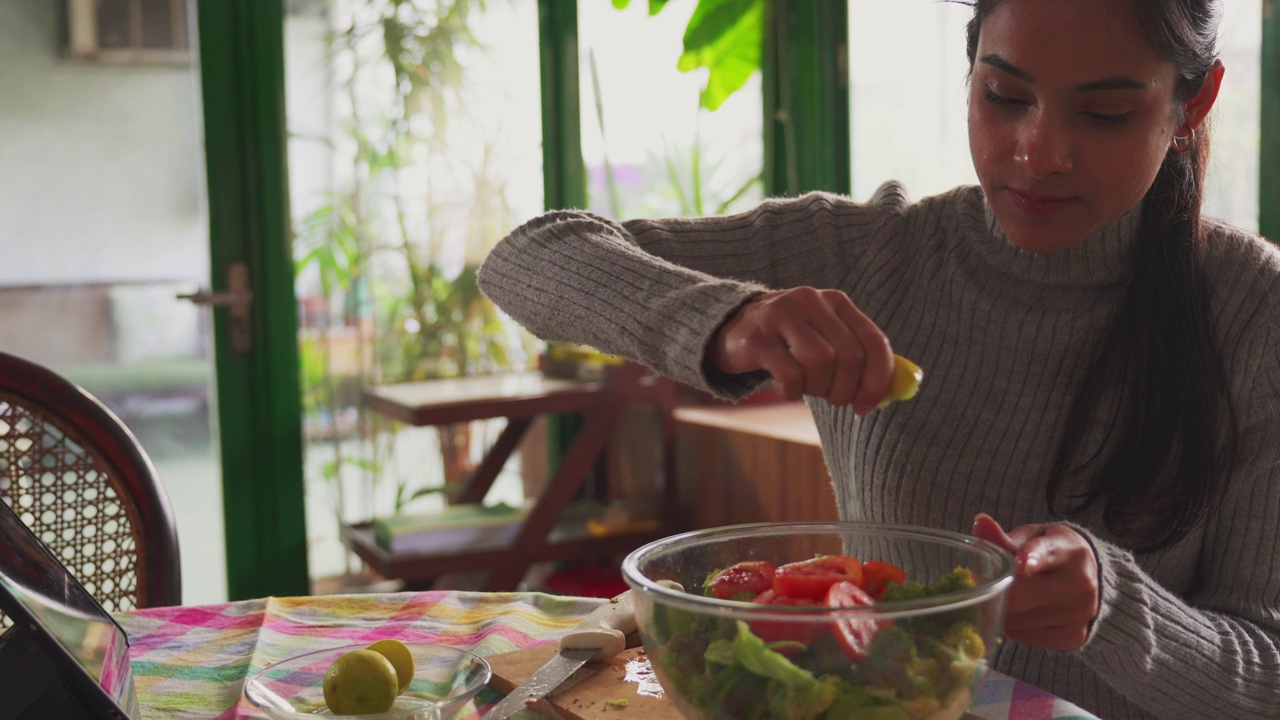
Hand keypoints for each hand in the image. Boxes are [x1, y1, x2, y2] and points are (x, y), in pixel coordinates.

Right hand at [707, 287, 893, 410]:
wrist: (728, 330)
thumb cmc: (786, 343)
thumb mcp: (823, 340)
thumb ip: (857, 358)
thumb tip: (889, 392)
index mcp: (834, 301)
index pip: (873, 340)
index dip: (878, 379)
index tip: (867, 404)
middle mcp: (810, 300)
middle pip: (848, 356)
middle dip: (845, 389)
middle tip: (834, 400)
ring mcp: (780, 315)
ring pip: (820, 364)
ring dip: (817, 389)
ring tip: (806, 388)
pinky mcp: (757, 337)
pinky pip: (790, 375)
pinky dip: (792, 391)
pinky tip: (784, 387)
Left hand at [972, 513, 1100, 650]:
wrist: (1090, 578)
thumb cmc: (1050, 552)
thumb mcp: (1031, 538)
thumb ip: (1004, 537)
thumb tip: (979, 522)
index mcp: (1071, 550)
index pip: (1050, 554)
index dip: (1033, 558)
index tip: (1021, 564)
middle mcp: (1082, 583)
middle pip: (1025, 595)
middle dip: (995, 591)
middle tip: (979, 584)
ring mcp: (1081, 613)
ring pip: (1020, 620)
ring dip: (1001, 611)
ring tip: (1003, 596)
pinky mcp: (1074, 636)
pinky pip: (1025, 636)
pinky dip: (1013, 627)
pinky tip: (1018, 613)